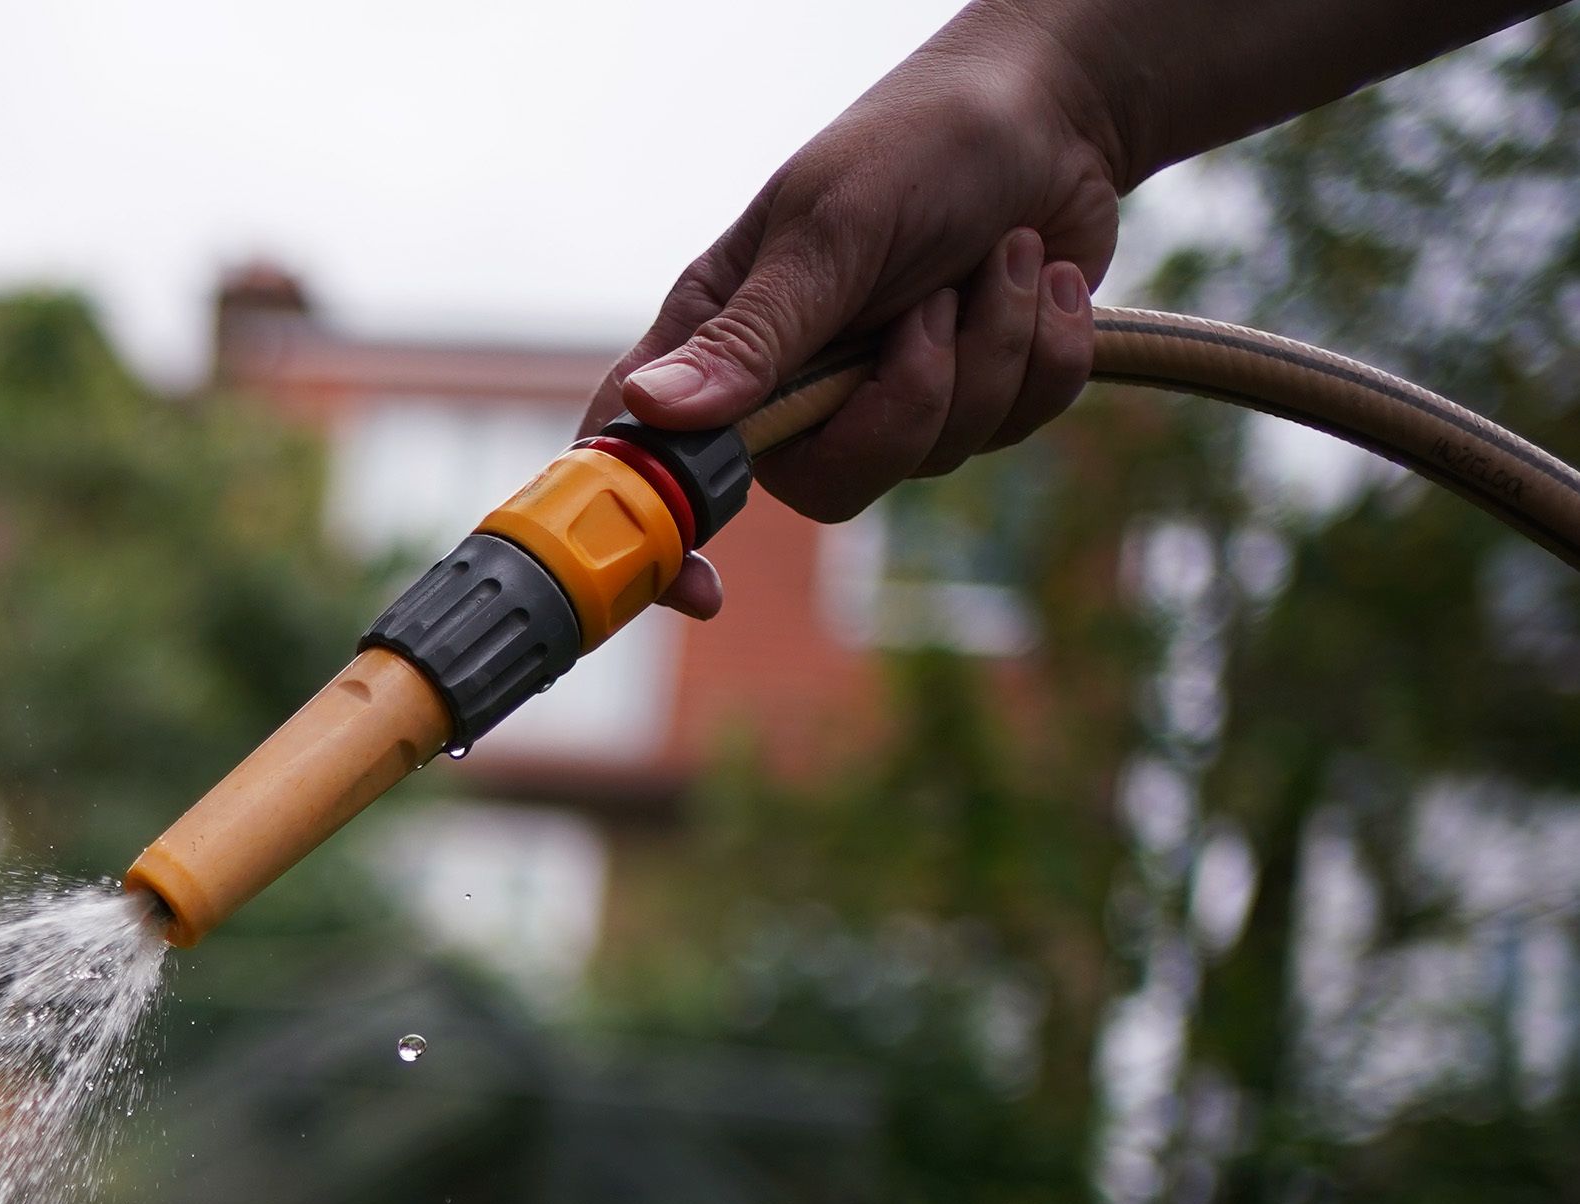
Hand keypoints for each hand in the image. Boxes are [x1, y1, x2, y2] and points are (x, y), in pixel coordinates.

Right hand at [595, 12, 1120, 617]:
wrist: (1052, 114)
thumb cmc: (919, 145)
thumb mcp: (831, 227)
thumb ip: (756, 332)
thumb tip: (658, 415)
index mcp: (726, 338)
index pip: (652, 454)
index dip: (659, 529)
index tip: (701, 588)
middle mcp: (797, 383)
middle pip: (831, 483)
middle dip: (907, 404)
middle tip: (930, 311)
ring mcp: (887, 395)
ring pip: (936, 455)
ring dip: (991, 350)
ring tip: (994, 260)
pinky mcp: (975, 396)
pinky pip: (1015, 428)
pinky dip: (1044, 350)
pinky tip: (1038, 281)